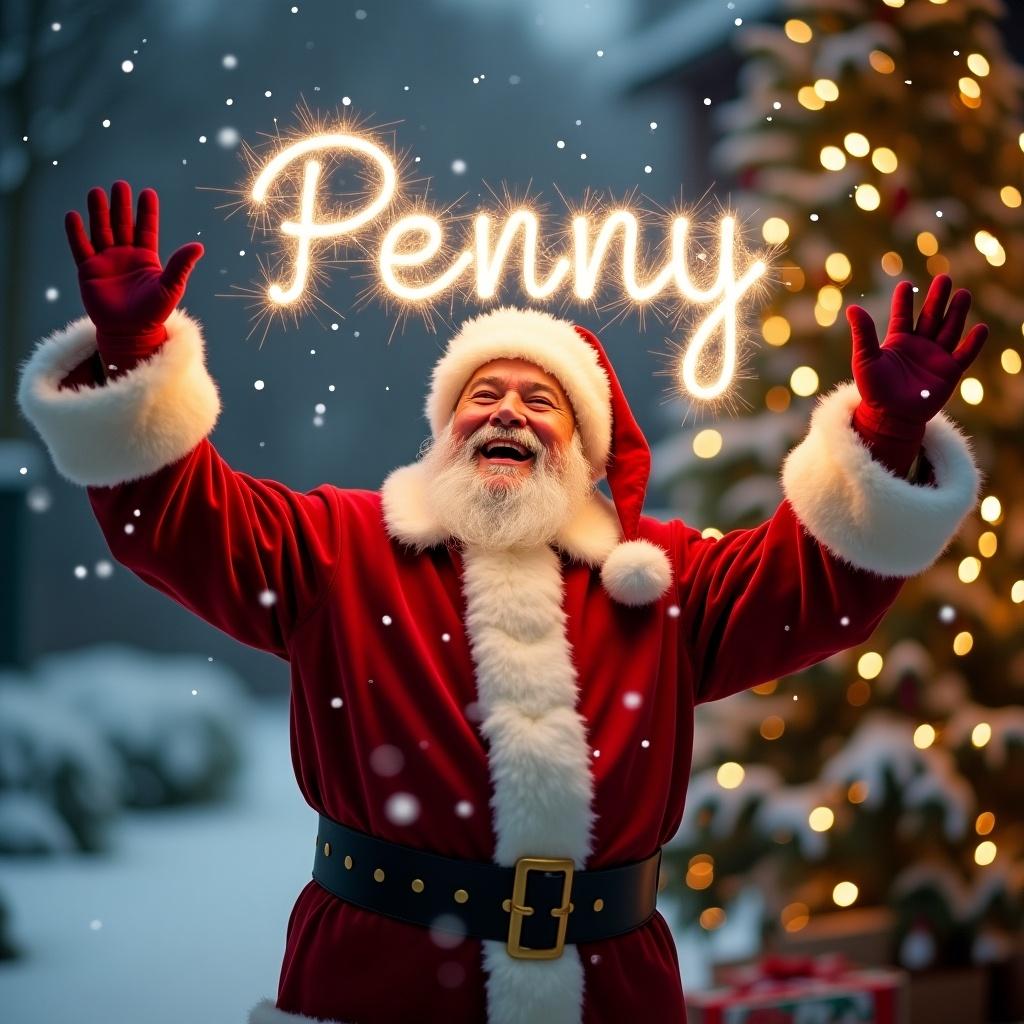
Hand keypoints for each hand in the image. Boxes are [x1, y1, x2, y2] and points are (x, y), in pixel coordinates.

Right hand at [65, 181, 203, 359]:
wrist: (130, 332)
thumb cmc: (153, 313)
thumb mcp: (170, 287)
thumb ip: (181, 266)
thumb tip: (198, 246)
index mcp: (146, 257)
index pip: (146, 228)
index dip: (147, 212)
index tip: (147, 193)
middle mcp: (124, 255)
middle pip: (121, 224)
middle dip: (120, 205)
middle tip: (120, 185)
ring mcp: (105, 261)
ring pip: (101, 230)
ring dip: (98, 212)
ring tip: (96, 192)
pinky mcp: (88, 270)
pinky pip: (81, 247)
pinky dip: (76, 233)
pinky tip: (73, 216)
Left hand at [846, 275, 987, 425]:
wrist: (891, 418)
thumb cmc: (874, 391)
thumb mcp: (865, 360)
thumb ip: (863, 334)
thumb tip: (852, 308)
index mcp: (898, 341)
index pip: (902, 316)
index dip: (903, 301)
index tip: (904, 284)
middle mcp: (919, 346)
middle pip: (931, 317)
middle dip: (937, 299)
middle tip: (944, 278)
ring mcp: (936, 357)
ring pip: (949, 330)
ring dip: (957, 313)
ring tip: (963, 294)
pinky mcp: (949, 372)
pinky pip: (964, 355)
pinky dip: (973, 343)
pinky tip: (980, 328)